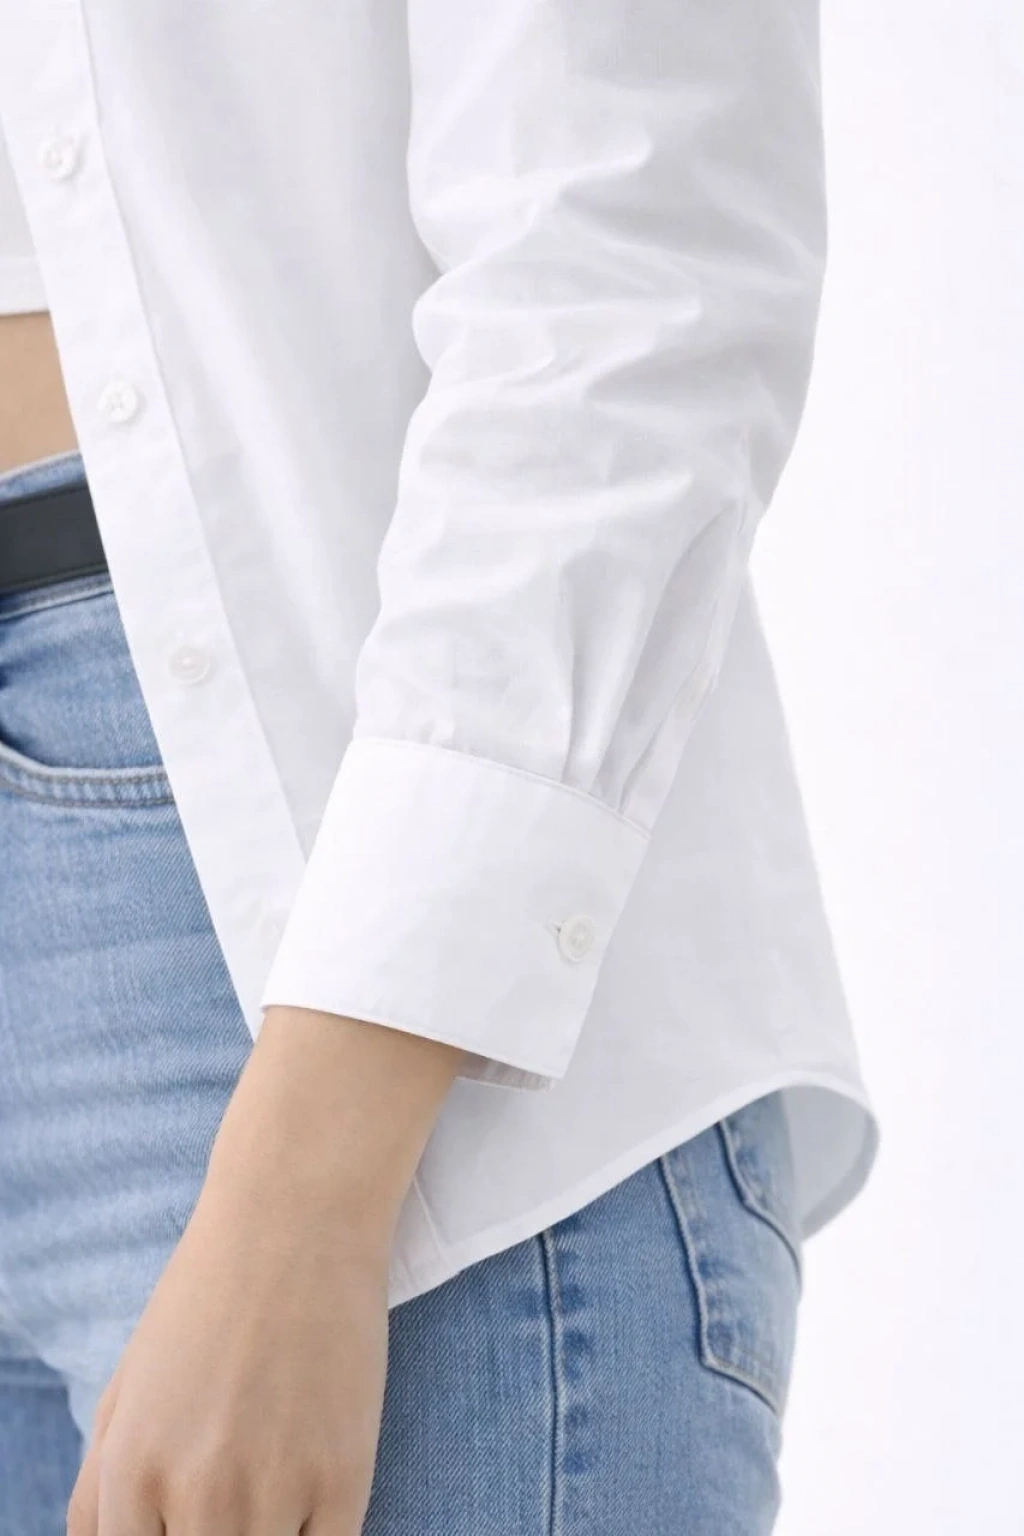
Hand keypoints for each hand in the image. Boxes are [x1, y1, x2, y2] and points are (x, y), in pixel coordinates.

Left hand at [67, 1164, 389, 1534]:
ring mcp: (273, 1489)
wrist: (295, 1219)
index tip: (193, 1518)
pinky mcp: (344, 1477)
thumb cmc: (207, 1301)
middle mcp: (195, 1493)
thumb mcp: (124, 1392)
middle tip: (236, 1490)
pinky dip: (319, 1530)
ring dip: (272, 1531)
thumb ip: (99, 1495)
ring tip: (275, 1476)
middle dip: (218, 1535)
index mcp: (130, 1473)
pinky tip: (314, 1481)